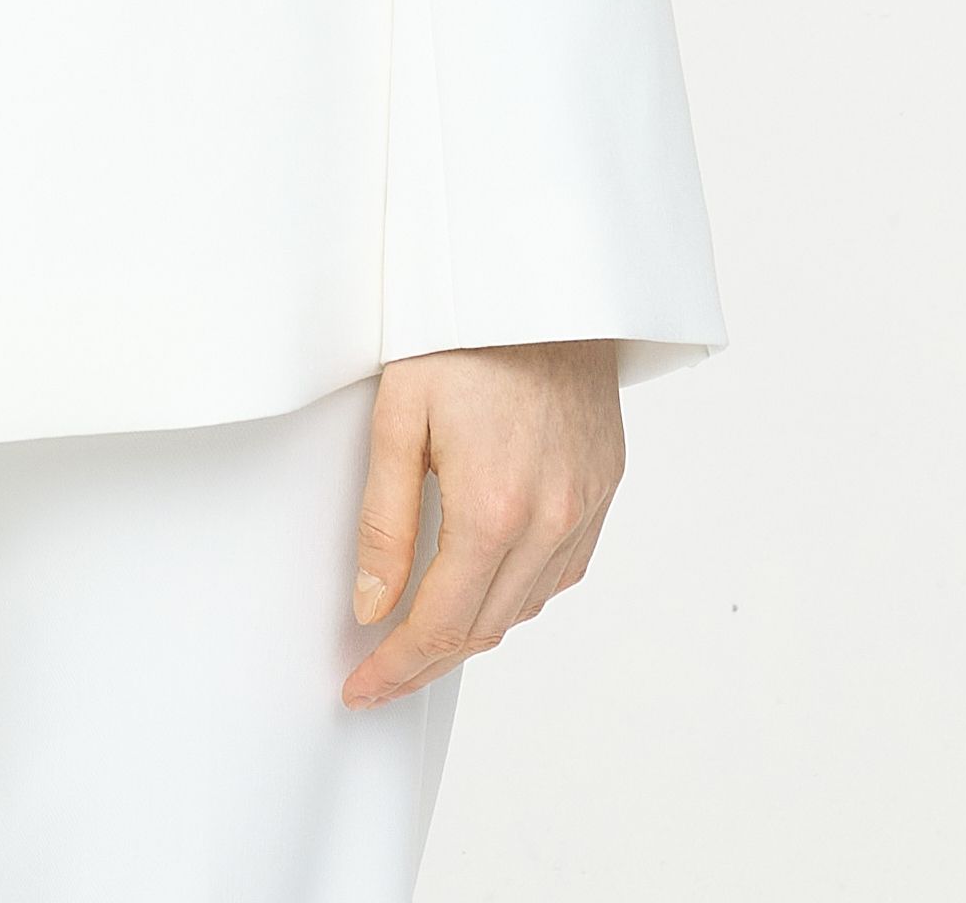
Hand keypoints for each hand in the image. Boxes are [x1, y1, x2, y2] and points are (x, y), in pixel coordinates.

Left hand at [341, 340, 623, 709]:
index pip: (442, 623)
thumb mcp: (398, 413)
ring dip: (475, 627)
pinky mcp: (604, 487)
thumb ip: (384, 518)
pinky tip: (487, 581)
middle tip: (380, 674)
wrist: (543, 276)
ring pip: (526, 605)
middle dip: (428, 660)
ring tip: (423, 632)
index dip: (398, 667)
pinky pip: (562, 570)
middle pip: (486, 627)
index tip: (361, 689)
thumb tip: (374, 605)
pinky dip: (520, 591)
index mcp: (494, 506)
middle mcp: (550, 519)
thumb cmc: (462, 329)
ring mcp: (585, 506)